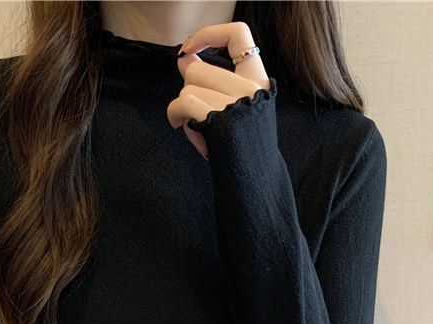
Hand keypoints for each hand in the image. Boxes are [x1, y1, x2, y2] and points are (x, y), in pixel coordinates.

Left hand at [167, 21, 270, 159]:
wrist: (254, 181)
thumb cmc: (240, 148)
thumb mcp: (233, 110)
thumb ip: (212, 82)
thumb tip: (184, 58)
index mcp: (258, 81)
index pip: (239, 35)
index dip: (209, 34)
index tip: (190, 49)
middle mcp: (251, 89)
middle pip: (198, 70)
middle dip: (188, 90)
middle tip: (195, 113)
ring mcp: (237, 105)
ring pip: (189, 87)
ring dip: (182, 107)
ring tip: (195, 126)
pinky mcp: (221, 122)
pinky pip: (184, 102)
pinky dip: (174, 113)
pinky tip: (177, 123)